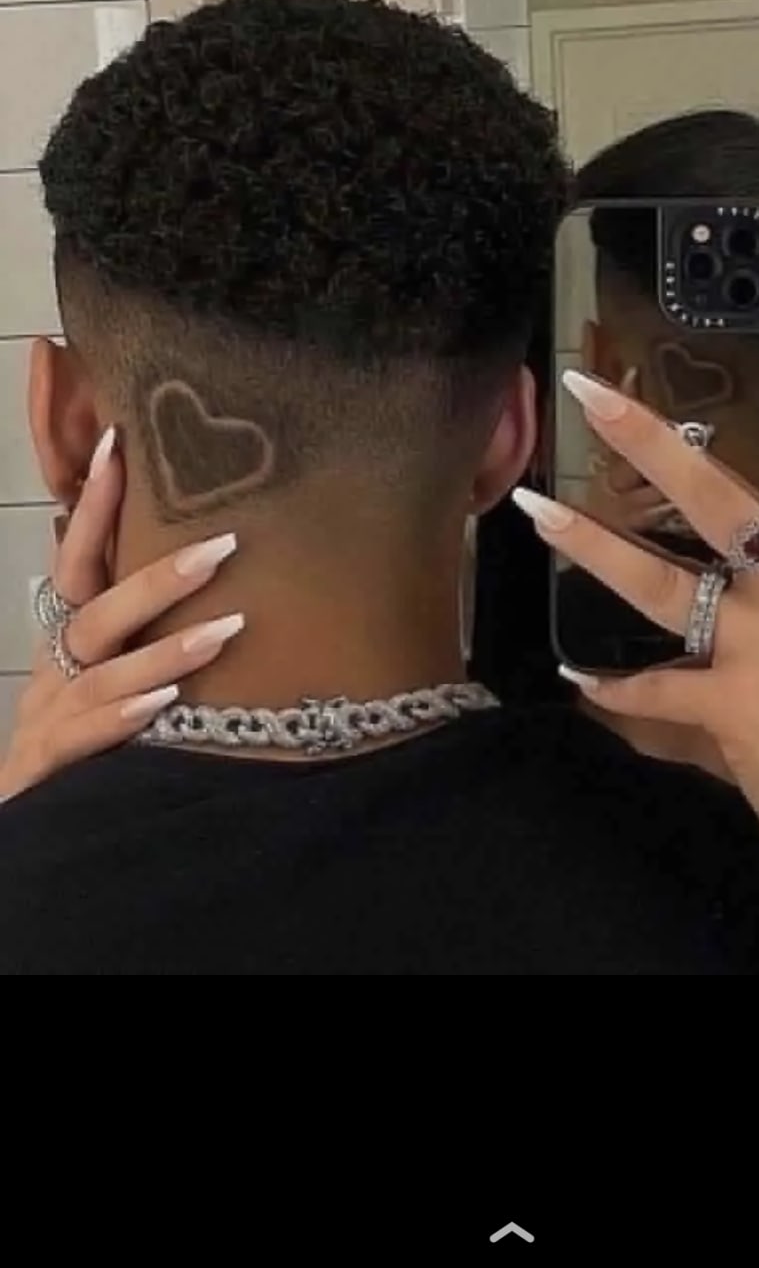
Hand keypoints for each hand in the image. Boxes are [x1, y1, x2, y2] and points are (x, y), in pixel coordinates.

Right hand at [0, 433, 240, 802]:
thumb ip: (133, 625)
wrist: (15, 823)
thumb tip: (190, 560)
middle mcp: (54, 668)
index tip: (120, 445)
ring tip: (228, 628)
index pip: (78, 559)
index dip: (95, 504)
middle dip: (158, 575)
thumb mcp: (100, 674)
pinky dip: (122, 715)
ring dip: (164, 648)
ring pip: (101, 670)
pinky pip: (84, 734)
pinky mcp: (46, 764)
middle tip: (224, 543)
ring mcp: (46, 715)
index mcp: (66, 638)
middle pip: (97, 609)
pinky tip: (166, 704)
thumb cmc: (68, 736)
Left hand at [515, 266, 758, 938]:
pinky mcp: (741, 704)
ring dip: (590, 545)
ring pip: (663, 579)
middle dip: (647, 437)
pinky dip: (615, 688)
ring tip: (535, 509)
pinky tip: (583, 678)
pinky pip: (654, 687)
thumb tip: (747, 532)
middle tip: (589, 390)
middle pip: (718, 491)